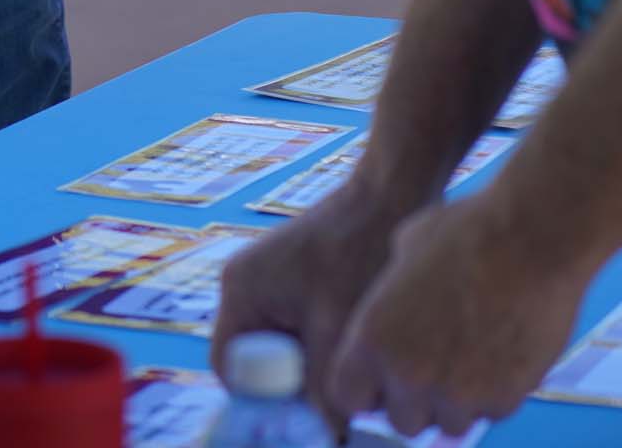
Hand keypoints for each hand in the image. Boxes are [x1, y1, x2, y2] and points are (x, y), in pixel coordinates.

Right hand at [212, 178, 400, 434]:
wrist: (391, 196)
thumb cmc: (360, 255)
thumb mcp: (340, 331)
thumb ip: (324, 389)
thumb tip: (327, 438)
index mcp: (241, 291)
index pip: (230, 367)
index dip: (262, 402)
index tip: (301, 419)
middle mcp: (246, 286)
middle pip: (256, 362)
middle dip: (292, 387)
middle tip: (333, 401)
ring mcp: (269, 281)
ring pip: (282, 349)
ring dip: (312, 367)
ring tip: (349, 369)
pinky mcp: (295, 281)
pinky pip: (297, 331)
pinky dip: (322, 347)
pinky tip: (353, 347)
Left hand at [328, 190, 587, 438]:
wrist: (529, 237)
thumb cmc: (464, 230)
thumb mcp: (403, 250)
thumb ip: (390, 297)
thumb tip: (393, 314)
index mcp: (373, 337)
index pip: (347, 395)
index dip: (364, 386)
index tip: (379, 374)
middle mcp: (409, 374)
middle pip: (400, 419)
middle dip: (412, 398)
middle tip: (430, 361)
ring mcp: (458, 394)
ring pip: (447, 423)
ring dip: (452, 399)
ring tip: (467, 352)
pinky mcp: (503, 400)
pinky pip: (489, 412)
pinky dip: (492, 391)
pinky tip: (500, 348)